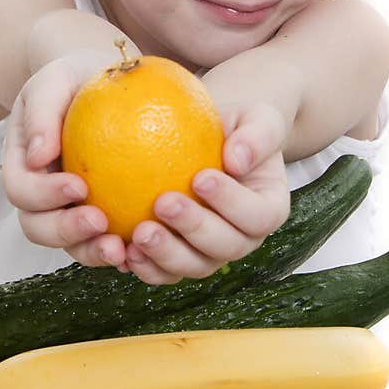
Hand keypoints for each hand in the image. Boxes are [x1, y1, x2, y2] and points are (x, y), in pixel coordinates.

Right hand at [1, 54, 129, 269]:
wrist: (107, 86)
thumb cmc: (76, 79)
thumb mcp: (55, 81)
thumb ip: (42, 112)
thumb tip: (37, 156)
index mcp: (22, 166)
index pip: (22, 190)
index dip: (44, 195)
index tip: (79, 184)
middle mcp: (40, 197)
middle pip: (39, 228)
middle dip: (66, 232)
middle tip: (101, 222)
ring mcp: (69, 212)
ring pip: (72, 246)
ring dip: (94, 252)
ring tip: (123, 249)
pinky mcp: (103, 221)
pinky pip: (108, 243)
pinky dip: (125, 252)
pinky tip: (148, 249)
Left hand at [123, 102, 290, 285]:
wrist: (204, 143)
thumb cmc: (234, 128)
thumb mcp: (257, 117)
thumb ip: (258, 135)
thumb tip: (237, 160)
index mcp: (268, 209)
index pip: (258, 216)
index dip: (232, 203)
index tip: (201, 177)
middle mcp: (242, 239)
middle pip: (226, 248)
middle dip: (194, 229)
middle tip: (163, 202)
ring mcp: (209, 254)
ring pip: (193, 266)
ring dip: (166, 254)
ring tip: (138, 232)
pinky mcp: (177, 260)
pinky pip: (162, 271)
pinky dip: (143, 265)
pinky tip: (120, 248)